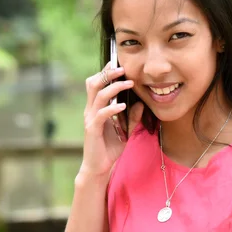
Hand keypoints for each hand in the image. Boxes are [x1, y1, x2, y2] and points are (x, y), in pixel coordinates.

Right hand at [81, 63, 143, 178]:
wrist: (99, 167)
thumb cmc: (110, 148)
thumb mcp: (125, 130)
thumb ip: (132, 117)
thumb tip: (142, 104)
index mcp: (95, 108)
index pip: (96, 84)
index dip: (105, 72)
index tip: (117, 63)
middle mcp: (90, 110)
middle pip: (93, 84)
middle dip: (107, 74)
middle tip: (122, 68)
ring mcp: (90, 119)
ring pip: (98, 96)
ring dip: (113, 87)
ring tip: (127, 83)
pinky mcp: (92, 130)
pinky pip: (101, 114)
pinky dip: (111, 108)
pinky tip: (122, 105)